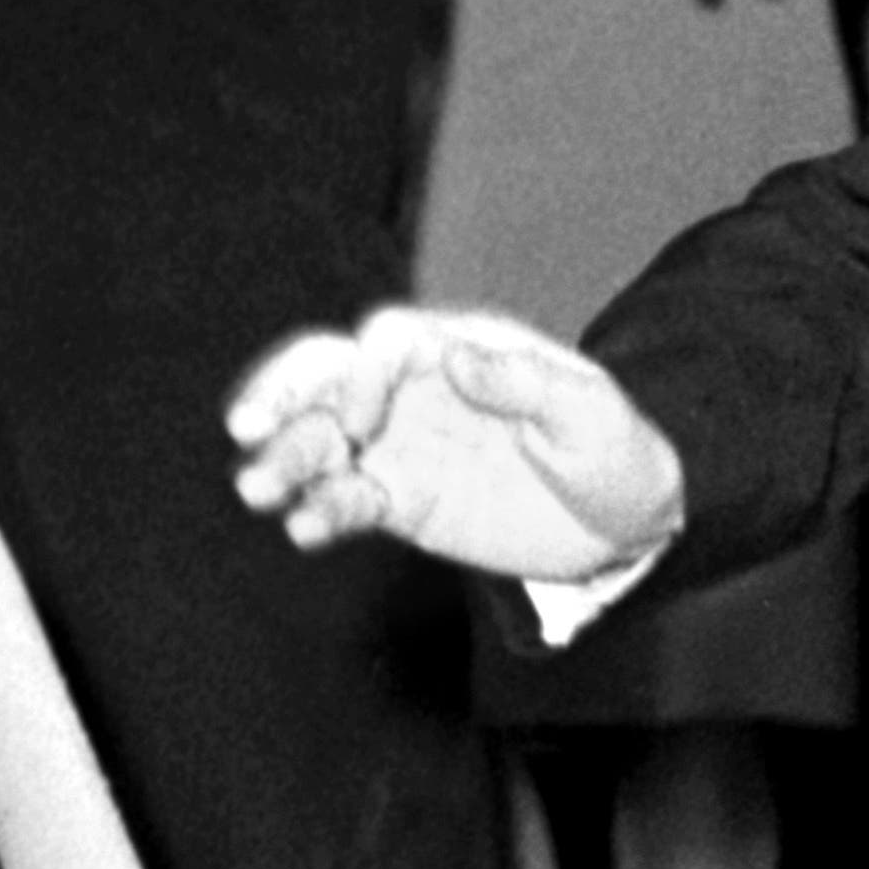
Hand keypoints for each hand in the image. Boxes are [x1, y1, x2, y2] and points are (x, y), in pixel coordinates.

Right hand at [222, 303, 690, 577]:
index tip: (363, 418)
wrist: (624, 521)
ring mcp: (398, 443)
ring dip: (283, 457)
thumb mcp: (590, 412)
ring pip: (319, 438)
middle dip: (281, 395)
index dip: (363, 371)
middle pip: (327, 376)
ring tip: (257, 489)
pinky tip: (305, 528)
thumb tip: (455, 355)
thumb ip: (525, 381)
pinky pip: (344, 499)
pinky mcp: (397, 498)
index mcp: (458, 348)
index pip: (385, 340)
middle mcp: (412, 388)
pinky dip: (320, 510)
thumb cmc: (614, 449)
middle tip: (244, 426)